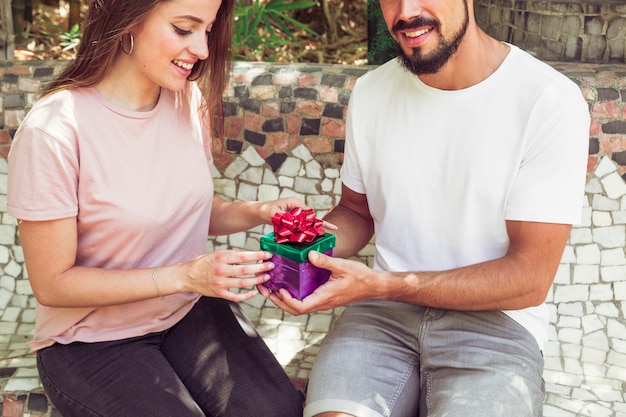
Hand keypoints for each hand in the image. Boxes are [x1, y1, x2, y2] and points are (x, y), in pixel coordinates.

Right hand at [184, 250, 273, 301]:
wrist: (188, 276)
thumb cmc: (204, 263)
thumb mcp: (217, 253)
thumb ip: (232, 254)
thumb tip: (250, 253)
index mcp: (221, 258)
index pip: (243, 256)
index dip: (257, 256)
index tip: (268, 255)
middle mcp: (221, 270)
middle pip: (245, 270)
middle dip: (260, 268)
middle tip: (270, 266)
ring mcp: (220, 283)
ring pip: (243, 283)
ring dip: (257, 280)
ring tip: (266, 277)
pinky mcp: (219, 294)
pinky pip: (236, 297)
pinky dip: (246, 296)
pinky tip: (254, 292)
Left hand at [258, 250, 375, 314]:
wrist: (373, 286)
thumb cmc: (360, 278)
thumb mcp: (342, 266)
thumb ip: (325, 261)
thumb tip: (309, 254)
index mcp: (324, 297)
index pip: (301, 307)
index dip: (287, 301)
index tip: (280, 290)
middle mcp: (322, 302)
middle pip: (295, 309)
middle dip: (278, 301)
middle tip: (265, 290)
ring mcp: (323, 301)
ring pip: (299, 306)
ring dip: (284, 299)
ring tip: (271, 288)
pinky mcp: (324, 297)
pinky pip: (305, 300)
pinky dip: (294, 295)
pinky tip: (289, 284)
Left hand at [259, 198, 337, 230]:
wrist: (259, 212)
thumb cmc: (264, 210)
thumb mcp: (272, 213)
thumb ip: (282, 216)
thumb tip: (292, 222)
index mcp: (295, 202)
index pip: (308, 211)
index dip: (316, 219)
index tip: (322, 226)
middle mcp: (298, 207)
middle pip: (311, 217)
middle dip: (321, 223)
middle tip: (334, 229)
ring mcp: (296, 213)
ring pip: (308, 221)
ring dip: (316, 227)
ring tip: (330, 231)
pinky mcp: (294, 219)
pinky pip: (303, 225)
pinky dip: (309, 230)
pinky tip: (316, 235)